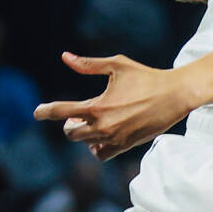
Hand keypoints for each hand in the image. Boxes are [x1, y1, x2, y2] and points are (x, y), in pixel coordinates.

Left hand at [33, 51, 192, 160]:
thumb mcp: (117, 65)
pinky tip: (100, 136)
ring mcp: (115, 138)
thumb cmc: (146, 77)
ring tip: (89, 124)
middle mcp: (104, 125)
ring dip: (83, 135)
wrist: (175, 95)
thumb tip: (65, 57)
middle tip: (74, 116)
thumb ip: (89, 64)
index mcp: (98, 106)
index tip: (37, 111)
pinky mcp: (126, 145)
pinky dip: (96, 147)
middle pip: (71, 133)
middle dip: (69, 124)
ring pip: (85, 144)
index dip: (45, 111)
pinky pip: (101, 154)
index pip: (61, 111)